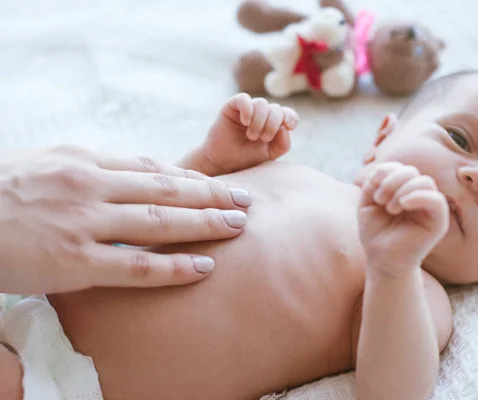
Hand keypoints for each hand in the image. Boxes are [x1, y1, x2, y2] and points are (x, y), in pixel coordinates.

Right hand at [0, 146, 251, 293]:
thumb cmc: (3, 190)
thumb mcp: (49, 164)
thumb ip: (94, 169)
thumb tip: (134, 173)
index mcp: (85, 162)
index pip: (153, 169)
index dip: (192, 178)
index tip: (221, 184)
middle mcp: (91, 187)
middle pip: (166, 191)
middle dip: (212, 197)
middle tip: (246, 201)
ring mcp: (84, 224)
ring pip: (159, 222)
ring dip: (204, 224)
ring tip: (238, 227)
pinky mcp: (74, 262)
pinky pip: (135, 265)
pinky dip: (173, 266)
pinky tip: (202, 267)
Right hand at [189, 93, 298, 175]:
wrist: (224, 163)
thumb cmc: (247, 159)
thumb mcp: (270, 155)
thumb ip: (282, 144)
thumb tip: (284, 129)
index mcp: (273, 124)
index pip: (287, 113)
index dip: (291, 117)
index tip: (289, 126)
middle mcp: (262, 114)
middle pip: (276, 108)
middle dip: (272, 124)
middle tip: (262, 138)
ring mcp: (247, 109)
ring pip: (261, 103)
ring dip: (260, 121)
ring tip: (251, 135)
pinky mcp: (232, 106)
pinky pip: (243, 98)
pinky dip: (247, 109)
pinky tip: (245, 122)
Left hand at [358, 162, 448, 276]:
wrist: (381, 260)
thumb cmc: (375, 232)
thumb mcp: (368, 203)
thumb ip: (374, 183)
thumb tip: (384, 171)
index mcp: (403, 190)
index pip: (400, 168)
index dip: (385, 171)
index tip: (372, 188)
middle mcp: (419, 196)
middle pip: (412, 172)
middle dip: (392, 180)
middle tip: (380, 199)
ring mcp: (430, 208)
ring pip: (425, 182)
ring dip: (402, 189)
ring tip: (390, 207)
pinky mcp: (438, 222)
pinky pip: (437, 199)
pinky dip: (418, 196)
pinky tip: (402, 205)